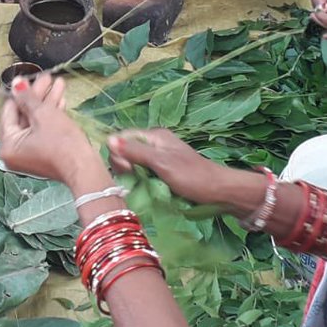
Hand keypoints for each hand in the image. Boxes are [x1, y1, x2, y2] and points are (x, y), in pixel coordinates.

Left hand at [0, 74, 97, 184]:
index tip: (30, 77)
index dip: (21, 92)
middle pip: (23, 116)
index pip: (9, 111)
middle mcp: (15, 152)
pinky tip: (60, 101)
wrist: (84, 168)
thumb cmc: (62, 143)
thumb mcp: (43, 114)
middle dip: (38, 95)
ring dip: (47, 102)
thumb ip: (27, 98)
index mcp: (8, 145)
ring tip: (58, 84)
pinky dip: (50, 117)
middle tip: (47, 78)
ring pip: (35, 122)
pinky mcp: (43, 154)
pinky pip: (42, 131)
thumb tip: (16, 83)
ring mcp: (29, 154)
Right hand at [106, 130, 235, 205]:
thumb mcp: (161, 162)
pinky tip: (144, 189)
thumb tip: (109, 139)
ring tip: (139, 186)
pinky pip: (143, 173)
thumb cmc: (192, 176)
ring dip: (132, 175)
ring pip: (133, 163)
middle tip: (134, 180)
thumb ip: (135, 151)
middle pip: (126, 151)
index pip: (122, 138)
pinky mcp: (162, 171)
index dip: (118, 153)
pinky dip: (141, 180)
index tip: (126, 170)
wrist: (217, 191)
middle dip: (124, 165)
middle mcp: (154, 143)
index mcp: (154, 136)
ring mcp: (159, 157)